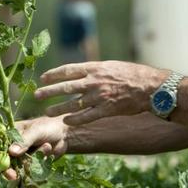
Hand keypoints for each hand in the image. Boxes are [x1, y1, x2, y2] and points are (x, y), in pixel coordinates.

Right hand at [0, 115, 68, 179]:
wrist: (64, 134)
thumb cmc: (48, 127)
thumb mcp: (36, 130)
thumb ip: (24, 140)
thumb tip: (11, 152)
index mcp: (8, 135)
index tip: (2, 162)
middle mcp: (11, 148)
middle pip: (2, 163)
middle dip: (8, 170)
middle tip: (14, 176)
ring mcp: (20, 158)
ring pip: (17, 168)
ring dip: (31, 162)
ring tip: (47, 146)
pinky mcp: (30, 166)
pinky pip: (29, 172)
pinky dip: (38, 165)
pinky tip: (49, 152)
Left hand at [34, 60, 167, 125]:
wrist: (151, 86)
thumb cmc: (133, 74)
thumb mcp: (112, 66)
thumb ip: (96, 70)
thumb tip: (82, 73)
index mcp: (96, 68)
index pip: (69, 70)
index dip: (53, 74)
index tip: (43, 77)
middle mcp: (95, 82)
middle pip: (66, 87)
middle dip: (49, 91)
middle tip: (37, 95)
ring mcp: (100, 97)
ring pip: (73, 104)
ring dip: (58, 108)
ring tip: (47, 112)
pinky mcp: (107, 110)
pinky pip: (87, 116)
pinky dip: (75, 119)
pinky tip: (67, 121)